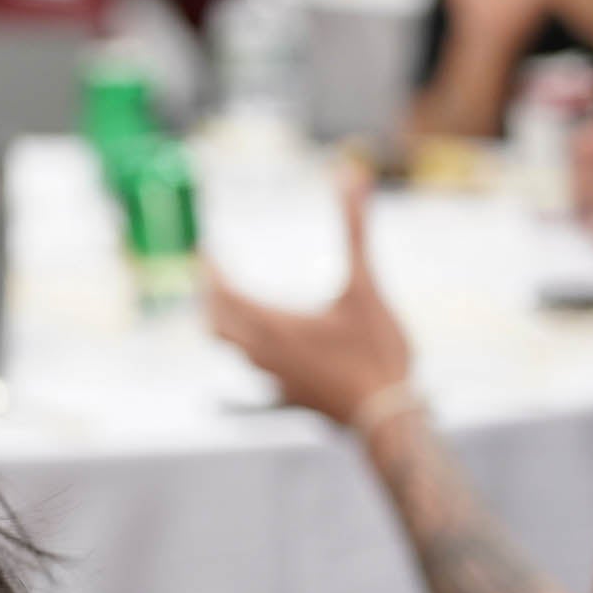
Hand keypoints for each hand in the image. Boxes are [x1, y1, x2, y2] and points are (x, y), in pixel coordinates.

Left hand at [204, 167, 412, 425]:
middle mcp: (263, 353)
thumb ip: (355, 228)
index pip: (223, 293)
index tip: (203, 250)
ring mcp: (274, 380)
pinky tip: (245, 371)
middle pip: (217, 322)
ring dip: (224, 325)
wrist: (388, 417)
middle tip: (207, 275)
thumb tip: (353, 175)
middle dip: (209, 296)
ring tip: (225, 308)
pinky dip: (245, 360)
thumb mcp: (366, 284)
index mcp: (273, 324)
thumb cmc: (376, 350)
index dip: (210, 270)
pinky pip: (254, 380)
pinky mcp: (290, 399)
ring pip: (233, 350)